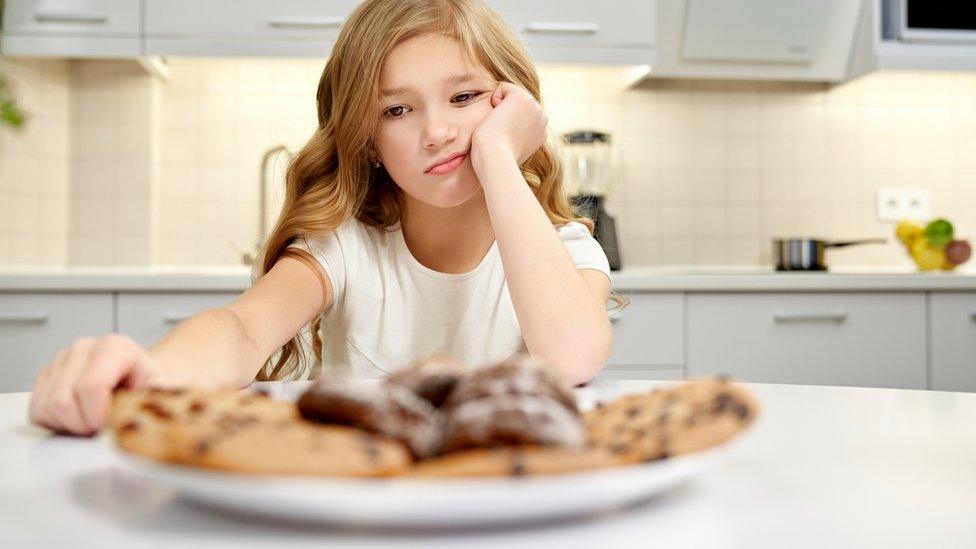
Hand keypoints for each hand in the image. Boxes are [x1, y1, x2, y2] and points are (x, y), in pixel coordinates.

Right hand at [28, 334, 181, 435]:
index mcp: (115, 347)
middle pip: (63, 400)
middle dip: (83, 424)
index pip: (90, 387)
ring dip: (69, 424)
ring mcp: (62, 360)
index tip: (110, 425)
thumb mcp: (166, 388)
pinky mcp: (47, 375)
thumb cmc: (153, 385)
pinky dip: (56, 422)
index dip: (97, 416)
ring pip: (47, 406)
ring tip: (93, 420)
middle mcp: (84, 348)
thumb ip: (159, 393)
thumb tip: (151, 399)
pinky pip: (37, 410)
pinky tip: (79, 416)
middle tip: (103, 426)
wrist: (144, 379)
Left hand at [470, 81, 547, 168]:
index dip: (506, 123)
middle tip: (501, 133)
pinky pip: (503, 87)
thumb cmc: (495, 160)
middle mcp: (542, 117)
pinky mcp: (523, 99)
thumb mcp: (510, 149)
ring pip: (510, 94)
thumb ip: (515, 137)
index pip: (519, 113)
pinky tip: (497, 117)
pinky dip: (494, 99)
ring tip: (499, 126)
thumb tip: (510, 132)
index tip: (505, 139)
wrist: (496, 160)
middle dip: (504, 113)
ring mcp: (535, 107)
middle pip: (515, 102)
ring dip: (499, 108)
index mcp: (540, 131)